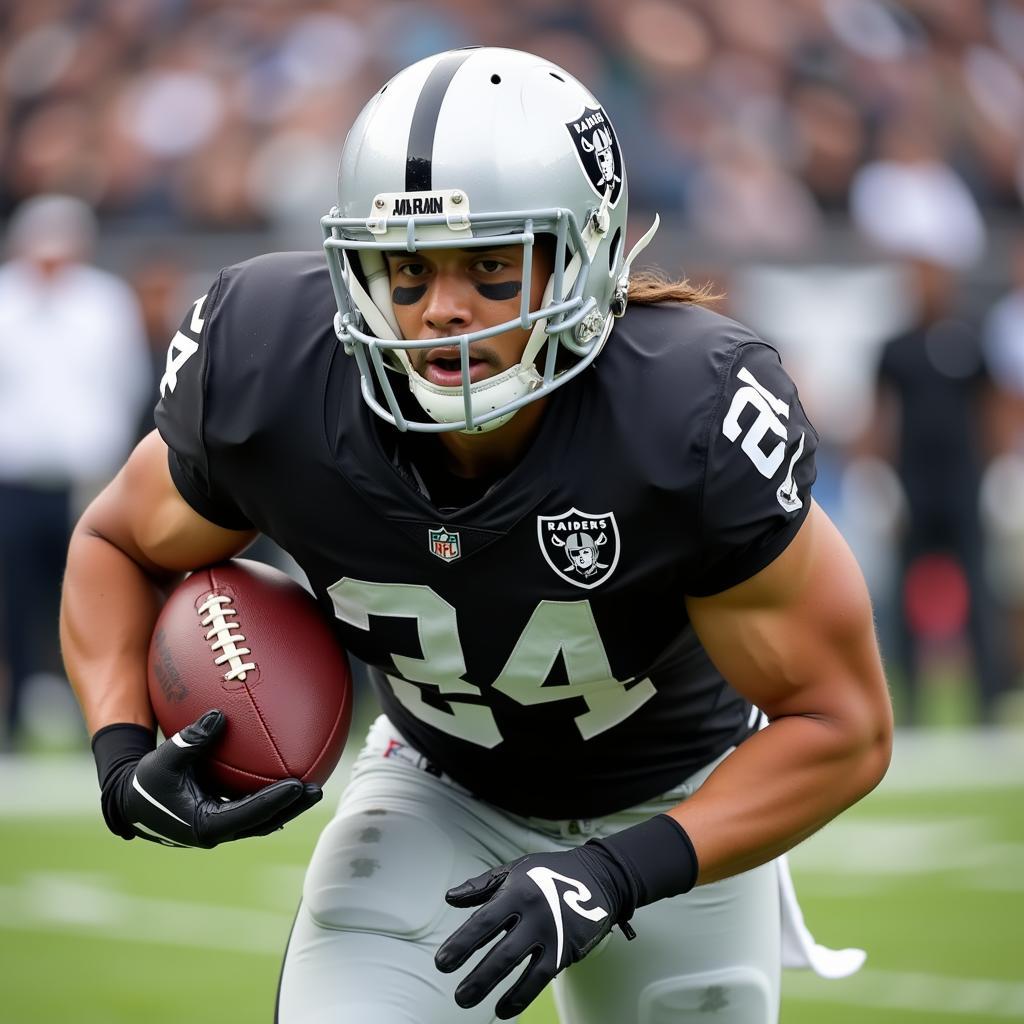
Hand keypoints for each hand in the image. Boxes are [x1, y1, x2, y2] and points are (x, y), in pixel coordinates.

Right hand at [96, 709, 321, 847]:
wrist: (129, 800)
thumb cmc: (145, 781)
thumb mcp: (164, 759)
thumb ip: (192, 740)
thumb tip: (219, 715)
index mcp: (204, 825)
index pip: (248, 814)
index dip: (275, 801)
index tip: (297, 785)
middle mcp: (217, 831)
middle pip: (264, 822)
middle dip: (292, 807)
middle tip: (318, 789)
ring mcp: (220, 826)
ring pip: (262, 819)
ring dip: (287, 805)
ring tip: (313, 786)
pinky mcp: (221, 817)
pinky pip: (253, 809)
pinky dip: (271, 798)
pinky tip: (290, 781)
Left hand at [435, 845, 632, 1018]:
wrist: (598, 876)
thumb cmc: (547, 873)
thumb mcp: (516, 870)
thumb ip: (482, 885)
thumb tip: (450, 898)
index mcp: (517, 891)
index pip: (484, 921)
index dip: (461, 943)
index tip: (442, 963)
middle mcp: (534, 912)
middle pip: (501, 951)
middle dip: (478, 976)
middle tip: (458, 996)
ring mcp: (552, 932)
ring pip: (521, 967)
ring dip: (494, 988)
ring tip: (469, 1001)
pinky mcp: (566, 948)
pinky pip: (541, 978)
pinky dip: (521, 995)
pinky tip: (503, 1008)